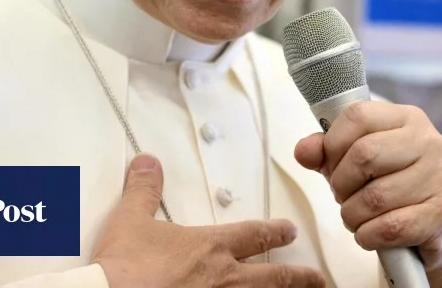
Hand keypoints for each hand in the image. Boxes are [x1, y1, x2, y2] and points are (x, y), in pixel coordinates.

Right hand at [92, 154, 325, 287]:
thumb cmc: (123, 268)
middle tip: (318, 278)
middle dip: (299, 276)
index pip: (253, 234)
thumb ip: (144, 190)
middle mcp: (224, 279)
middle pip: (273, 277)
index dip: (274, 231)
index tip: (289, 231)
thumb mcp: (129, 220)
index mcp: (209, 248)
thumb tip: (148, 164)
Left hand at [294, 102, 441, 285]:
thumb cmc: (389, 183)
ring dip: (352, 215)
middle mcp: (428, 141)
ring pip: (375, 197)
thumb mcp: (354, 160)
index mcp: (405, 117)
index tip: (332, 165)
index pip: (357, 116)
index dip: (332, 145)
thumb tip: (303, 151)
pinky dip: (368, 235)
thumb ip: (326, 151)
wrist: (433, 224)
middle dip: (341, 184)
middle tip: (343, 197)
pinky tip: (370, 233)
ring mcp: (440, 176)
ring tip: (356, 216)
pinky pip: (390, 227)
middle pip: (363, 156)